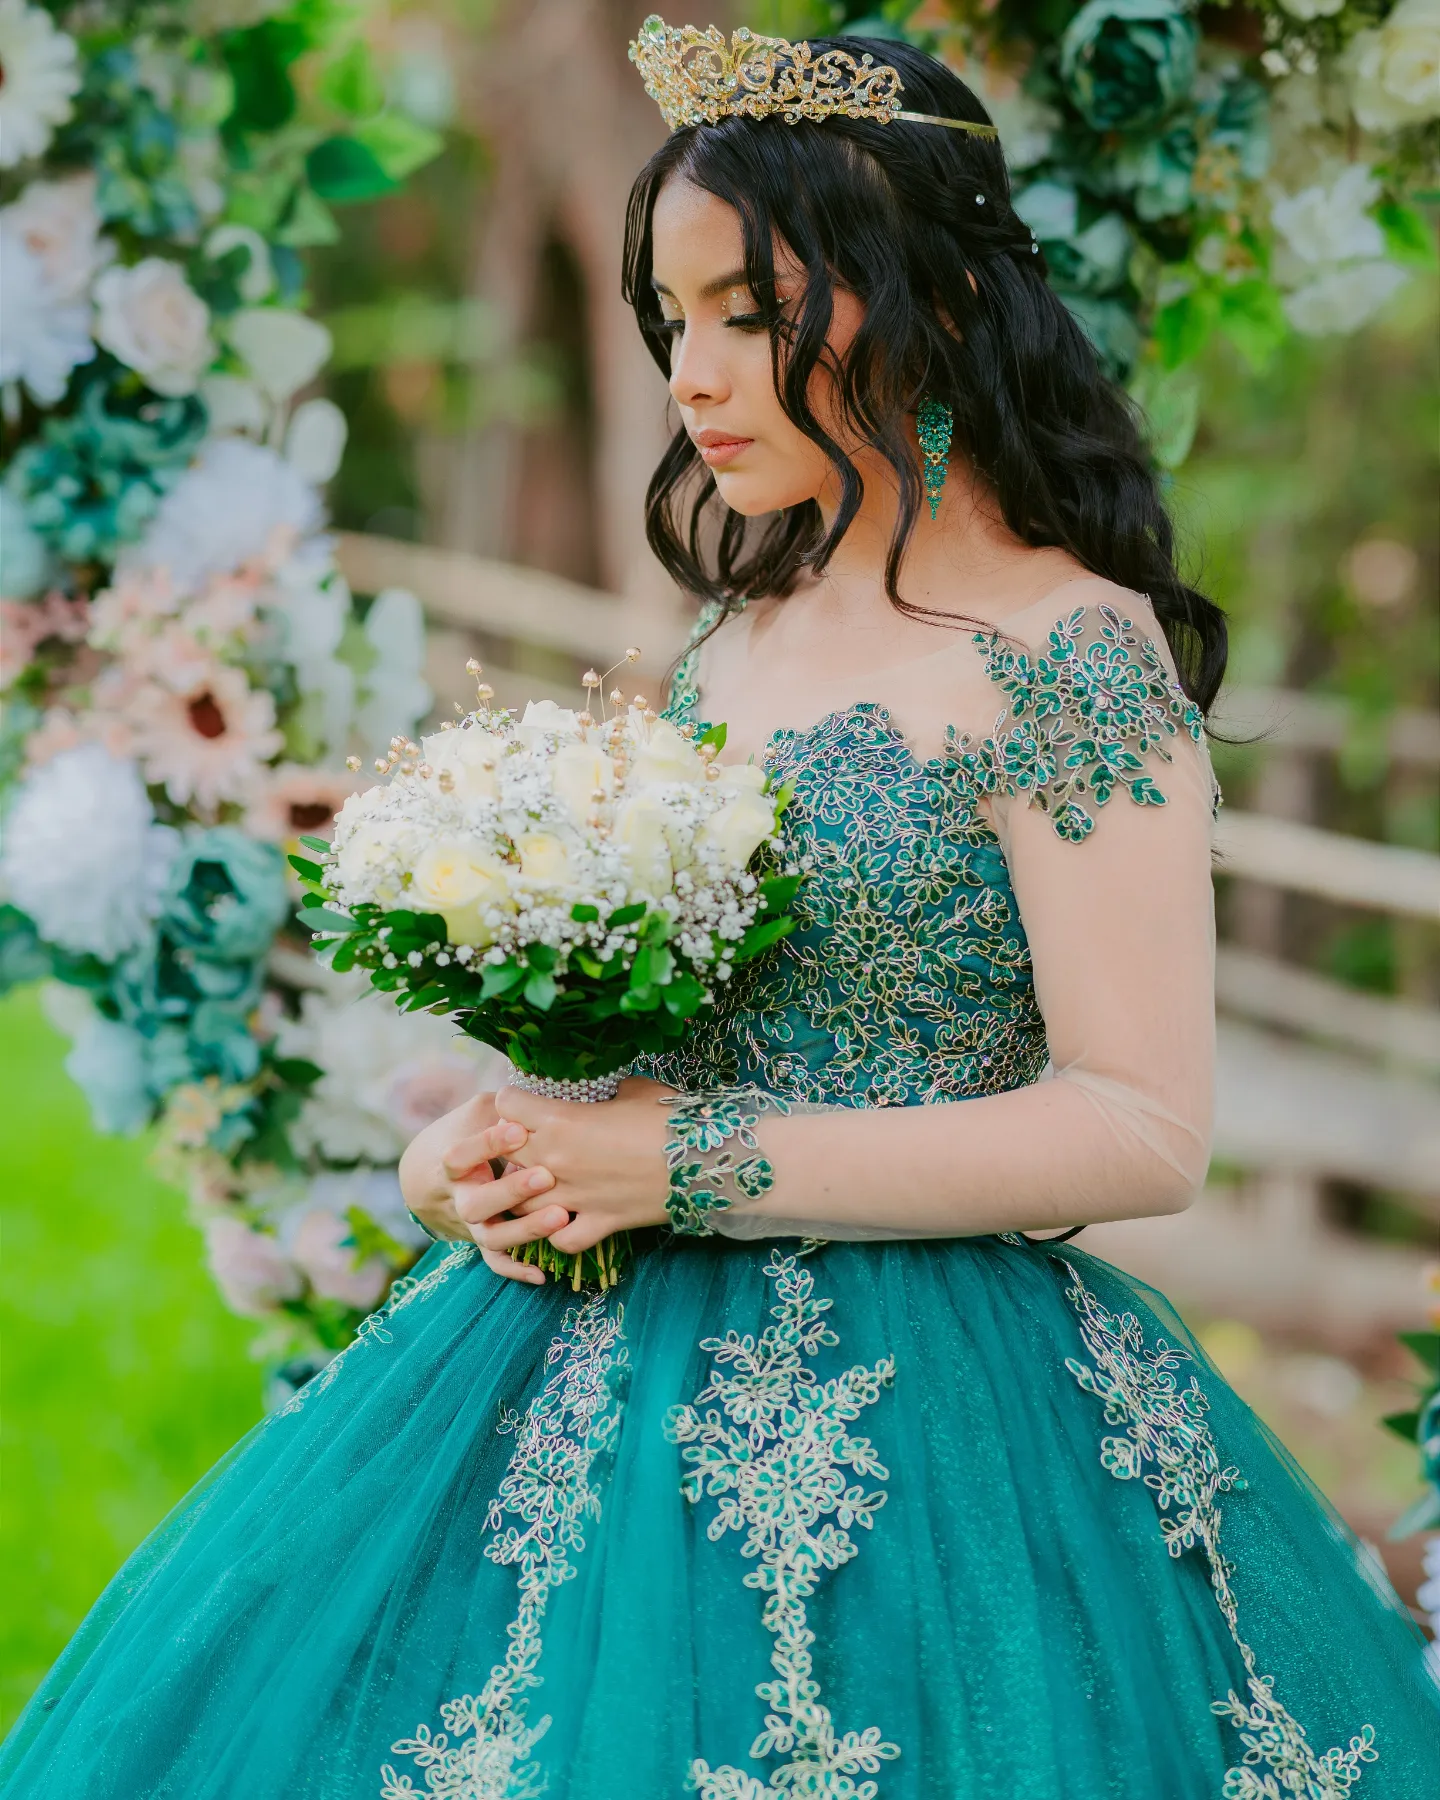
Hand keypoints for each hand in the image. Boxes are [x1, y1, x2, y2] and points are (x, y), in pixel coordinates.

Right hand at [397, 1091, 568, 1284]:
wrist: (430, 1175)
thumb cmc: (465, 1133)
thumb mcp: (475, 1113)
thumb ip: (499, 1108)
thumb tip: (529, 1099)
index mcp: (452, 1164)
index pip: (460, 1156)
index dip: (487, 1144)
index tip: (517, 1130)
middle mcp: (460, 1199)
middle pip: (477, 1204)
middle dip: (511, 1191)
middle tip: (546, 1176)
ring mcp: (472, 1225)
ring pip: (492, 1238)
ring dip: (525, 1230)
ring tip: (561, 1216)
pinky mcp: (484, 1241)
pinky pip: (497, 1262)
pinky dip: (516, 1270)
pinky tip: (543, 1274)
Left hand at [491, 1075, 675, 1255]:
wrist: (704, 1160)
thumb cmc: (670, 1118)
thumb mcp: (637, 1089)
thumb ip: (609, 1090)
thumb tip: (607, 1091)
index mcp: (560, 1120)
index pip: (506, 1104)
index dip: (514, 1102)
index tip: (528, 1105)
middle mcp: (555, 1160)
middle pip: (505, 1154)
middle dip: (513, 1148)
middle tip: (533, 1144)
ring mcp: (573, 1197)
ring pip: (521, 1204)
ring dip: (528, 1195)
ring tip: (545, 1185)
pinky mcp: (597, 1224)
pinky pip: (560, 1240)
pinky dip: (558, 1234)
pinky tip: (568, 1220)